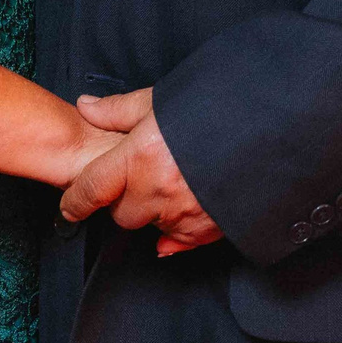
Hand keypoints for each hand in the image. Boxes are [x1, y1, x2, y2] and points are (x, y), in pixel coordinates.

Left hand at [59, 88, 223, 256]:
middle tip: (140, 177)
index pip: (92, 188)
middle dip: (124, 199)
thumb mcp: (160, 101)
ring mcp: (184, 213)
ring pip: (150, 226)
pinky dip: (176, 230)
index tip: (69, 208)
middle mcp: (159, 190)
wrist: (272, 126)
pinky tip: (180, 212)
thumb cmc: (215, 107)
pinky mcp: (209, 229)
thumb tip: (86, 106)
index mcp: (141, 156)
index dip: (75, 201)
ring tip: (171, 183)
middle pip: (121, 213)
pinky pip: (179, 241)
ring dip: (153, 211)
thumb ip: (118, 110)